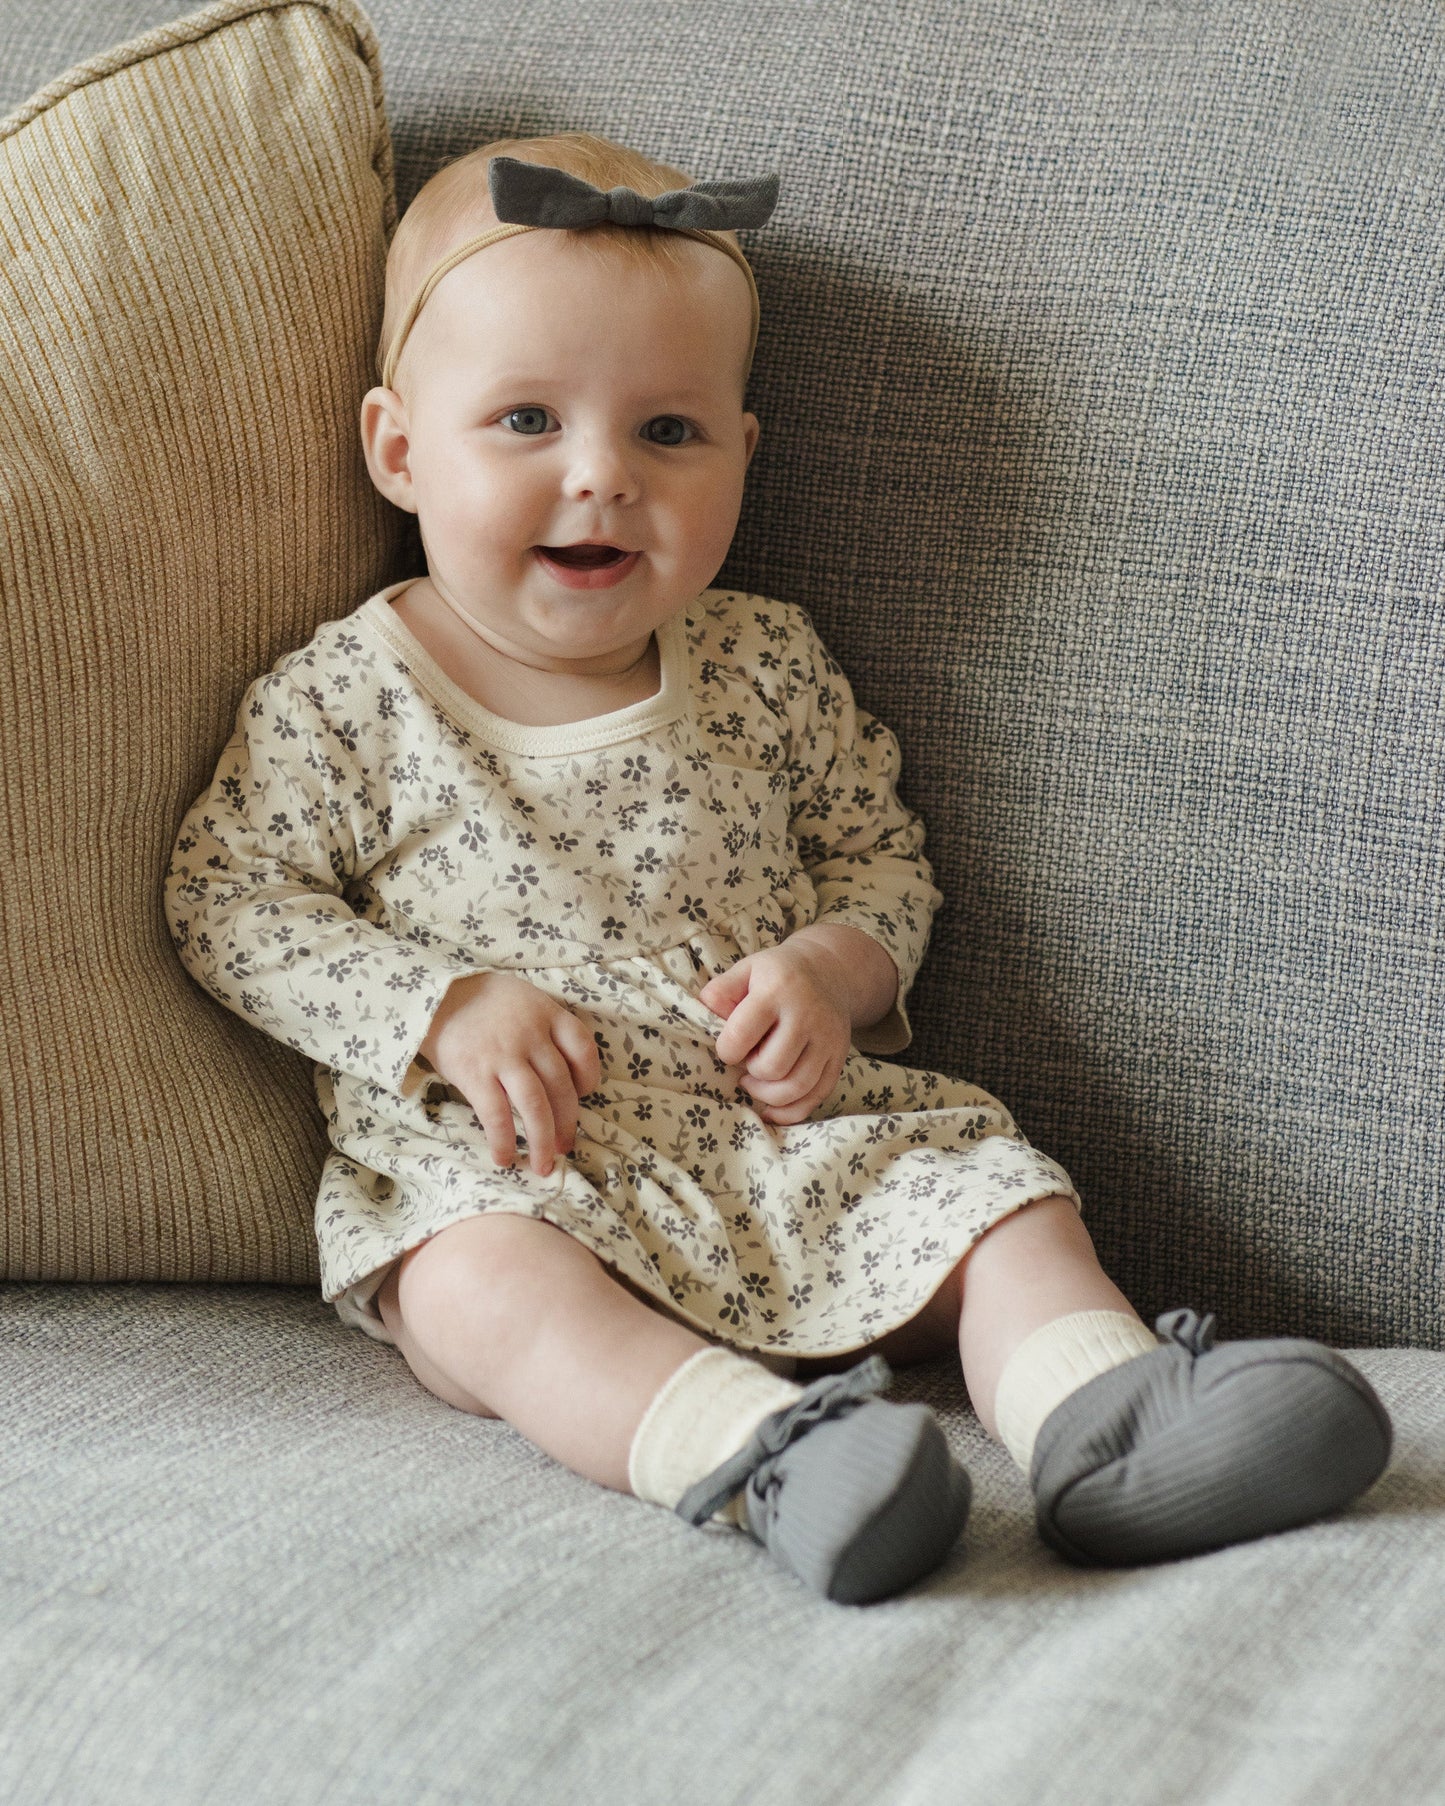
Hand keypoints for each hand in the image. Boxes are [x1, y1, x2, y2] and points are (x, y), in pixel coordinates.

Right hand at [417, 973, 600, 1176]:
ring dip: (542, 1140)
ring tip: (542, 1164)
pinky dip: (503, 1140)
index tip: (583, 1093)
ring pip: (536, 1106)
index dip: (589, 1076)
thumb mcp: (523, 999)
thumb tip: (558, 1073)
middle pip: (561, 1086)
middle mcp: (531, 1036)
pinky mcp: (475, 1074)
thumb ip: (544, 1028)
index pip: (583, 1049)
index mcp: (547, 1014)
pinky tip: (504, 1157)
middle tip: (565, 1146)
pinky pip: (497, 1115)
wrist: (433, 994)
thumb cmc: (481, 1000)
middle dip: (567, 1123)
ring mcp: (504, 1055)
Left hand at [698, 936, 859, 1125]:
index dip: (726, 1050)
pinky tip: (771, 1107)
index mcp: (777, 990)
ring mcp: (828, 1039)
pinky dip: (790, 1111)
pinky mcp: (839, 1057)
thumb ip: (720, 991)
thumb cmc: (777, 974)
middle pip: (771, 1067)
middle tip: (749, 1057)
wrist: (829, 970)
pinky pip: (816, 1097)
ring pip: (795, 1088)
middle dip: (751, 1071)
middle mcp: (807, 1015)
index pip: (740, 1036)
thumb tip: (707, 1017)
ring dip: (767, 1093)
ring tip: (757, 1080)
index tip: (728, 1046)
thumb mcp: (746, 969)